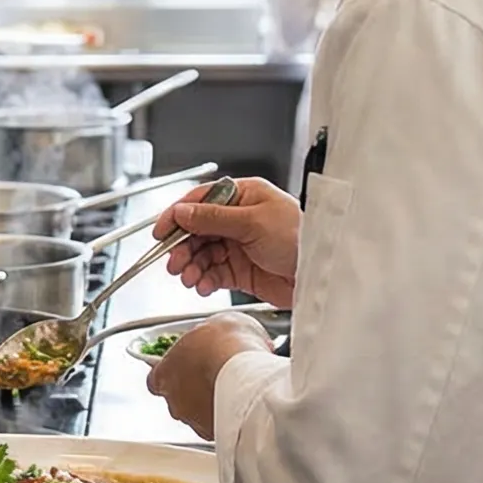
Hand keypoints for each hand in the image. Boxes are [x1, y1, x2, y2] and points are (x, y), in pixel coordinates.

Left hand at [145, 312, 276, 439]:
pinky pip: (220, 425)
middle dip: (193, 389)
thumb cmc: (227, 347)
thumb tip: (220, 333)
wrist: (250, 374)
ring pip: (199, 415)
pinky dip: (229, 417)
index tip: (184, 366)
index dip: (171, 373)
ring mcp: (195, 422)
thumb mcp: (216, 324)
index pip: (155, 379)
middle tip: (213, 375)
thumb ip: (208, 335)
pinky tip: (243, 404)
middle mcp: (174, 403)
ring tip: (232, 390)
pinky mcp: (217, 434)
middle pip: (178, 399)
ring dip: (212, 404)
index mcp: (164, 374)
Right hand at [158, 178, 301, 310]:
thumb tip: (183, 213)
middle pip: (197, 231)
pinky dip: (204, 280)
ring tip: (188, 277)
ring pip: (203, 254)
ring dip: (191, 266)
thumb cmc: (301, 237)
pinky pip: (214, 273)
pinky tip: (202, 285)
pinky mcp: (242, 270)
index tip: (161, 232)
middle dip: (183, 247)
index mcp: (243, 197)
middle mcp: (239, 219)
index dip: (178, 216)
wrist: (321, 274)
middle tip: (174, 263)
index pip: (201, 201)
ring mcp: (239, 245)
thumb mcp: (253, 222)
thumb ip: (213, 218)